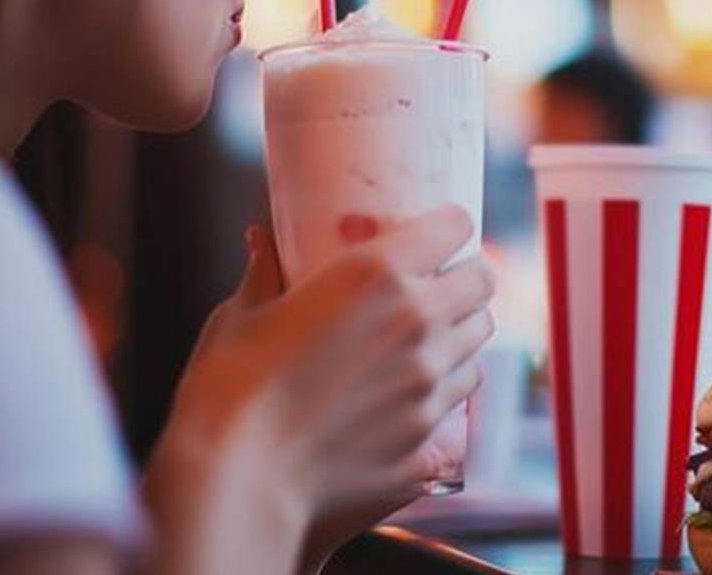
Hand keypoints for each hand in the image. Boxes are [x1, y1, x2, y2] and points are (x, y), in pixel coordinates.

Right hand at [145, 206, 495, 574]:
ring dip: (457, 337)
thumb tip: (261, 240)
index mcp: (377, 276)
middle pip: (482, 285)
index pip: (454, 227)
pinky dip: (441, 396)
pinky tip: (406, 401)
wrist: (240, 485)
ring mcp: (430, 388)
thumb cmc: (230, 393)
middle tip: (436, 286)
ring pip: (477, 345)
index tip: (436, 234)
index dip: (448, 226)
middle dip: (464, 279)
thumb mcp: (241, 317)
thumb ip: (264, 273)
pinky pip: (457, 407)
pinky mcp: (430, 445)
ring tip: (421, 344)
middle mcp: (419, 326)